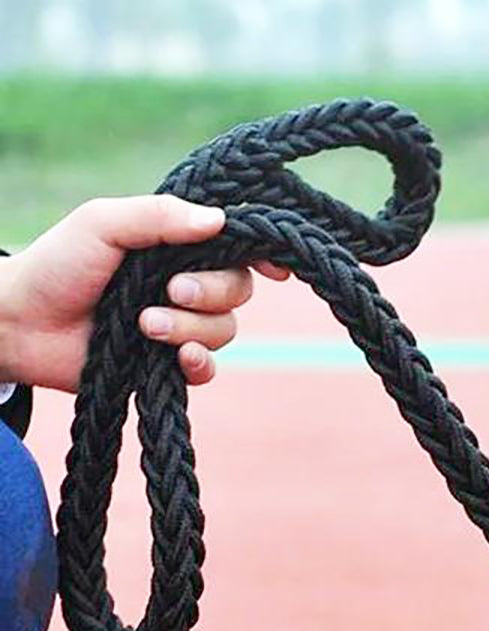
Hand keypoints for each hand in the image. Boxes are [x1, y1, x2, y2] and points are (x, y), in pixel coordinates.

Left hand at [0, 195, 287, 391]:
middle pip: (239, 290)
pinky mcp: (164, 364)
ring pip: (224, 329)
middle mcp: (185, 284)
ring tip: (145, 326)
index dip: (263, 255)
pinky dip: (199, 363)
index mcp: (177, 245)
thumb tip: (220, 221)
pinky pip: (206, 369)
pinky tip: (175, 357)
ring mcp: (178, 325)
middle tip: (169, 290)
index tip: (276, 268)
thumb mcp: (103, 223)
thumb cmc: (57, 265)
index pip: (237, 246)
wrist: (18, 324)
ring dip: (190, 328)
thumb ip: (159, 216)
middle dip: (210, 292)